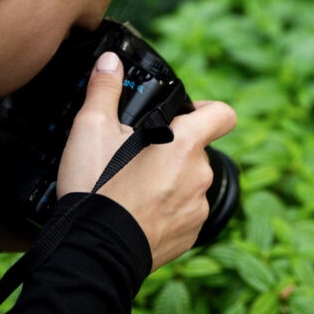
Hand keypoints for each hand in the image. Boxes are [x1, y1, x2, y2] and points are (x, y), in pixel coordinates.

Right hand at [57, 51, 236, 270]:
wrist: (94, 252)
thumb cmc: (96, 190)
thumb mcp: (91, 129)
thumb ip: (105, 90)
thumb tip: (110, 61)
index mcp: (184, 144)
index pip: (222, 115)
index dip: (207, 109)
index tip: (186, 115)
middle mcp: (199, 176)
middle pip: (196, 150)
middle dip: (173, 149)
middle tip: (137, 155)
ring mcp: (197, 209)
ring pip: (189, 183)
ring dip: (170, 181)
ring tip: (133, 187)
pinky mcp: (189, 236)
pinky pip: (184, 213)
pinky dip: (166, 210)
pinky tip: (137, 211)